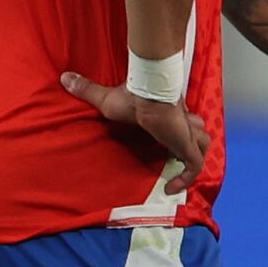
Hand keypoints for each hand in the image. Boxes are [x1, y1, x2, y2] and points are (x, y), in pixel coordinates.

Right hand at [57, 71, 205, 182]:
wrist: (149, 95)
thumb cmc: (132, 97)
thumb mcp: (105, 99)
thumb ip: (87, 90)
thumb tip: (65, 77)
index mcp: (167, 113)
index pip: (180, 120)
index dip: (178, 128)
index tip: (167, 138)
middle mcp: (181, 122)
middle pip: (196, 131)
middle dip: (191, 142)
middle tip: (178, 156)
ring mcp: (187, 134)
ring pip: (202, 144)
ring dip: (194, 156)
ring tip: (180, 170)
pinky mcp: (187, 145)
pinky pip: (194, 166)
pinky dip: (187, 177)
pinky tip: (172, 188)